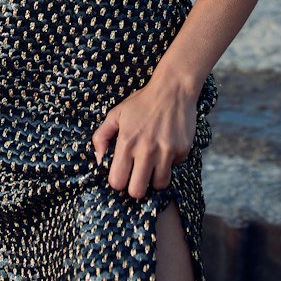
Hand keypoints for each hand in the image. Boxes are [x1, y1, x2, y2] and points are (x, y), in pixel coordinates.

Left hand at [91, 76, 196, 200]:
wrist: (173, 89)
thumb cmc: (142, 102)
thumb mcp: (116, 114)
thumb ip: (102, 136)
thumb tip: (98, 158)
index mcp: (126, 143)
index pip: (117, 182)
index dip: (118, 181)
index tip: (122, 175)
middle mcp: (146, 151)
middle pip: (138, 191)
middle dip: (135, 187)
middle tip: (137, 177)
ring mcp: (166, 152)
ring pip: (159, 185)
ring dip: (154, 178)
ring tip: (152, 165)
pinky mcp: (182, 151)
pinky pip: (174, 168)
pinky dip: (170, 163)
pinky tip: (166, 148)